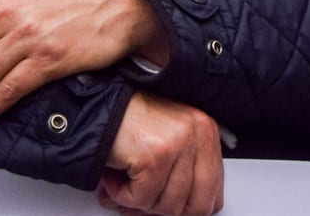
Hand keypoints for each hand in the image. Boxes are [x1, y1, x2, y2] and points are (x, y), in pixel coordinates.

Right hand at [99, 92, 222, 215]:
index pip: (213, 195)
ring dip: (139, 202)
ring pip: (168, 206)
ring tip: (124, 180)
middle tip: (142, 200)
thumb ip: (184, 173)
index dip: (186, 208)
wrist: (95, 103)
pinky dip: (122, 195)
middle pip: (196, 206)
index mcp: (206, 131)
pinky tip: (114, 176)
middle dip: (164, 210)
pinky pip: (143, 199)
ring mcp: (178, 144)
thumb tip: (186, 210)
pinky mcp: (155, 154)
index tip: (164, 205)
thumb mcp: (169, 141)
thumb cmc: (128, 120)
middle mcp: (198, 134)